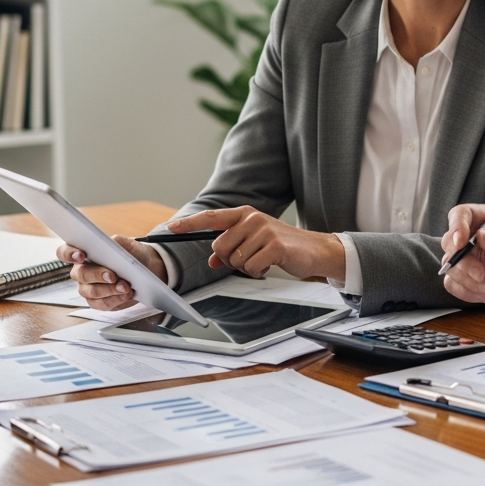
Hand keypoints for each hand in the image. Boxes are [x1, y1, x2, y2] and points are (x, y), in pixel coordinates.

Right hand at [56, 235, 166, 310]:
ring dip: (110, 289)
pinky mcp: (98, 302)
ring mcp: (88, 288)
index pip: (65, 252)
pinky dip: (116, 299)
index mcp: (83, 253)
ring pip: (91, 291)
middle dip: (97, 275)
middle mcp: (82, 271)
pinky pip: (102, 304)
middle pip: (80, 274)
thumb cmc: (133, 255)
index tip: (81, 255)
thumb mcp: (129, 244)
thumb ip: (117, 242)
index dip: (69, 253)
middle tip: (112, 276)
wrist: (147, 269)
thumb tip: (110, 244)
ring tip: (125, 286)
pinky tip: (127, 294)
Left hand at [168, 207, 344, 279]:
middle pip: (220, 247)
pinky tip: (271, 264)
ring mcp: (264, 230)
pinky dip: (258, 272)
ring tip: (263, 260)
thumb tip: (210, 261)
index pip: (211, 217)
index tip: (171, 228)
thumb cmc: (282, 245)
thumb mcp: (254, 242)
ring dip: (247, 267)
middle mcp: (252, 218)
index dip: (189, 223)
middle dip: (230, 260)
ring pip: (234, 260)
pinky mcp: (275, 246)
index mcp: (245, 214)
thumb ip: (231, 247)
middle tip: (249, 258)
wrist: (314, 250)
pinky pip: (251, 267)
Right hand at [439, 203, 484, 310]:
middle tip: (480, 274)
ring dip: (468, 280)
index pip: (461, 215)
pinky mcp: (463, 279)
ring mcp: (465, 259)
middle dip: (462, 261)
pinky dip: (468, 291)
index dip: (456, 226)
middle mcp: (470, 238)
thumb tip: (482, 236)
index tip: (461, 242)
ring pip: (450, 266)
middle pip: (449, 242)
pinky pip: (452, 285)